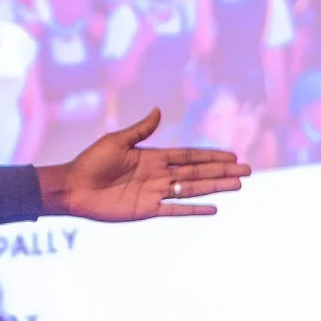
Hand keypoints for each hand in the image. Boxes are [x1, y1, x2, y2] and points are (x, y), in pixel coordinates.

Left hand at [37, 109, 249, 220]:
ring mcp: (154, 193)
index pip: (189, 155)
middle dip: (221, 171)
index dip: (210, 155)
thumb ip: (140, 130)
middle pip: (197, 172)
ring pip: (192, 189)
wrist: (72, 187)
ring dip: (215, 187)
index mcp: (152, 156)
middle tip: (247, 170)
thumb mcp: (116, 141)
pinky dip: (194, 209)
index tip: (232, 155)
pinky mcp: (146, 209)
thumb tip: (158, 110)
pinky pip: (175, 209)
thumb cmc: (90, 162)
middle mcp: (158, 175)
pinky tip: (213, 208)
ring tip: (238, 185)